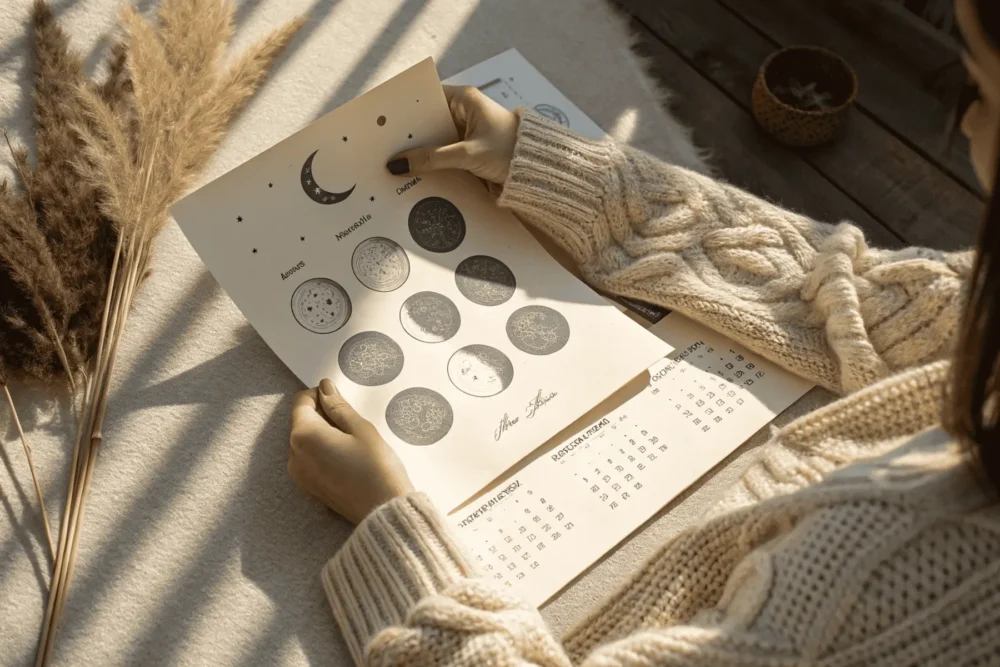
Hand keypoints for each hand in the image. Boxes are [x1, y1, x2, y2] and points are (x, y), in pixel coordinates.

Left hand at [288, 379, 413, 523]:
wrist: (383, 512)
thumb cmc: (377, 468)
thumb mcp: (361, 429)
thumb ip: (338, 407)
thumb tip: (325, 388)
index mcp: (304, 436)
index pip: (302, 402)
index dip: (321, 395)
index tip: (342, 400)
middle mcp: (293, 455)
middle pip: (302, 422)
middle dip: (323, 417)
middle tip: (353, 424)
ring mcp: (299, 475)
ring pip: (306, 442)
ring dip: (324, 435)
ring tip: (353, 444)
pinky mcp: (308, 488)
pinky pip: (310, 460)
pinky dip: (324, 453)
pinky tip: (348, 459)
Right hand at [385, 85, 518, 183]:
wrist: (539, 171)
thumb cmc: (510, 152)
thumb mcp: (468, 155)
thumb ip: (432, 159)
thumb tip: (398, 164)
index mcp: (464, 99)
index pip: (425, 98)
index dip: (405, 110)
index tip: (384, 122)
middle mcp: (463, 111)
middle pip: (427, 121)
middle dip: (409, 135)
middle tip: (383, 148)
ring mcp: (465, 131)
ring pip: (434, 139)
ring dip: (419, 151)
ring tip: (392, 163)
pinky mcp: (468, 149)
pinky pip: (443, 152)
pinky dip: (431, 161)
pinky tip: (414, 172)